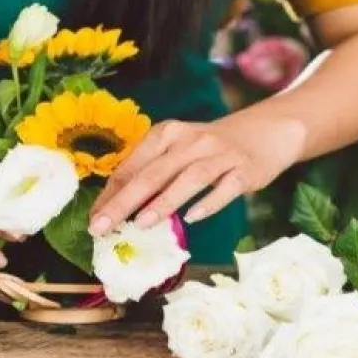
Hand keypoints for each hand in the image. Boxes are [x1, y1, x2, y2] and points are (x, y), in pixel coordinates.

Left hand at [88, 117, 304, 234]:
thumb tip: (117, 209)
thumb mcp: (178, 150)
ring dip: (164, 200)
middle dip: (125, 201)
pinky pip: (226, 188)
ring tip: (142, 223)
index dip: (111, 194)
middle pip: (154, 172)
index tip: (93, 220)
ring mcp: (219, 154)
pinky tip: (193, 218)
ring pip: (189, 177)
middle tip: (102, 226)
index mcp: (167, 134)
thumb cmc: (210, 148)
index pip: (133, 166)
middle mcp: (191, 140)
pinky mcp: (244, 170)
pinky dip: (209, 202)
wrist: (265, 130)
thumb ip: (152, 173)